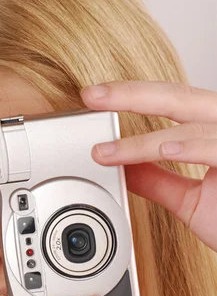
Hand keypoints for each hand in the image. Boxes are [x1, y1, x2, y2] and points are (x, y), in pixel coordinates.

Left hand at [81, 80, 216, 252]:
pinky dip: (186, 146)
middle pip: (178, 96)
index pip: (172, 103)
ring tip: (105, 150)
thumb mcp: (191, 201)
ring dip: (143, 140)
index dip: (133, 97)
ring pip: (190, 122)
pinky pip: (213, 145)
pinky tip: (160, 149)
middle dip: (130, 94)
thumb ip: (159, 181)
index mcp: (215, 129)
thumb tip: (123, 167)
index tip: (95, 99)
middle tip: (90, 95)